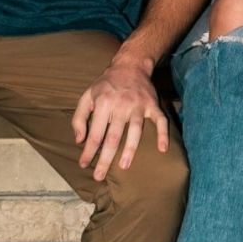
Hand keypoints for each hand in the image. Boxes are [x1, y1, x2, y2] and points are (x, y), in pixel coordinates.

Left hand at [71, 59, 166, 181]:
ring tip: (124, 166)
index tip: (83, 164)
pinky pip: (160, 120)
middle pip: (113, 137)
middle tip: (99, 176)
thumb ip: (79, 118)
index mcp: (103, 103)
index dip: (88, 151)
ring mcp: (138, 105)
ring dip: (129, 150)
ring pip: (135, 131)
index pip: (95, 133)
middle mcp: (121, 105)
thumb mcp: (87, 96)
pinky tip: (163, 149)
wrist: (130, 65)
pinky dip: (163, 134)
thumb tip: (79, 140)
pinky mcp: (152, 104)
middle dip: (105, 159)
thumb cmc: (106, 84)